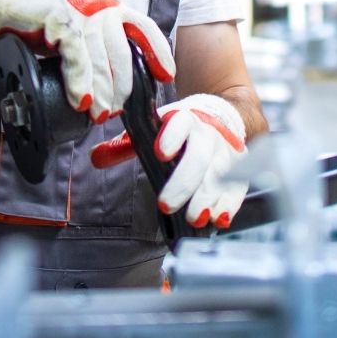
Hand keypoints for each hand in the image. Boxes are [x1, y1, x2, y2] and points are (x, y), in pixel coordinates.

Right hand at [0, 0, 174, 121]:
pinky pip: (75, 51)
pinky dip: (79, 79)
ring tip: (98, 113)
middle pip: (122, 50)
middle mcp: (99, 7)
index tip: (165, 76)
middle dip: (121, 85)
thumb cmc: (42, 28)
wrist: (4, 9)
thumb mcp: (76, 43)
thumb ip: (95, 58)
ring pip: (99, 54)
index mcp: (109, 10)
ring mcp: (79, 10)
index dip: (157, 51)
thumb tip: (113, 94)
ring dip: (100, 89)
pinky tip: (81, 99)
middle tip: (114, 111)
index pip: (143, 27)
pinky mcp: (58, 15)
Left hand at [91, 93, 247, 228]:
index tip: (160, 152)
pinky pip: (239, 186)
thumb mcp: (155, 130)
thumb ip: (128, 145)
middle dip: (183, 181)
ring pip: (220, 173)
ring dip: (207, 197)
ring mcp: (226, 151)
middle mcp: (208, 134)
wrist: (221, 118)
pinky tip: (220, 219)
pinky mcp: (240, 169)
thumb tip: (96, 158)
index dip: (171, 136)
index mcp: (184, 119)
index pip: (180, 123)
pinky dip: (230, 203)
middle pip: (199, 156)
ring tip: (194, 218)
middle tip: (165, 203)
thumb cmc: (180, 130)